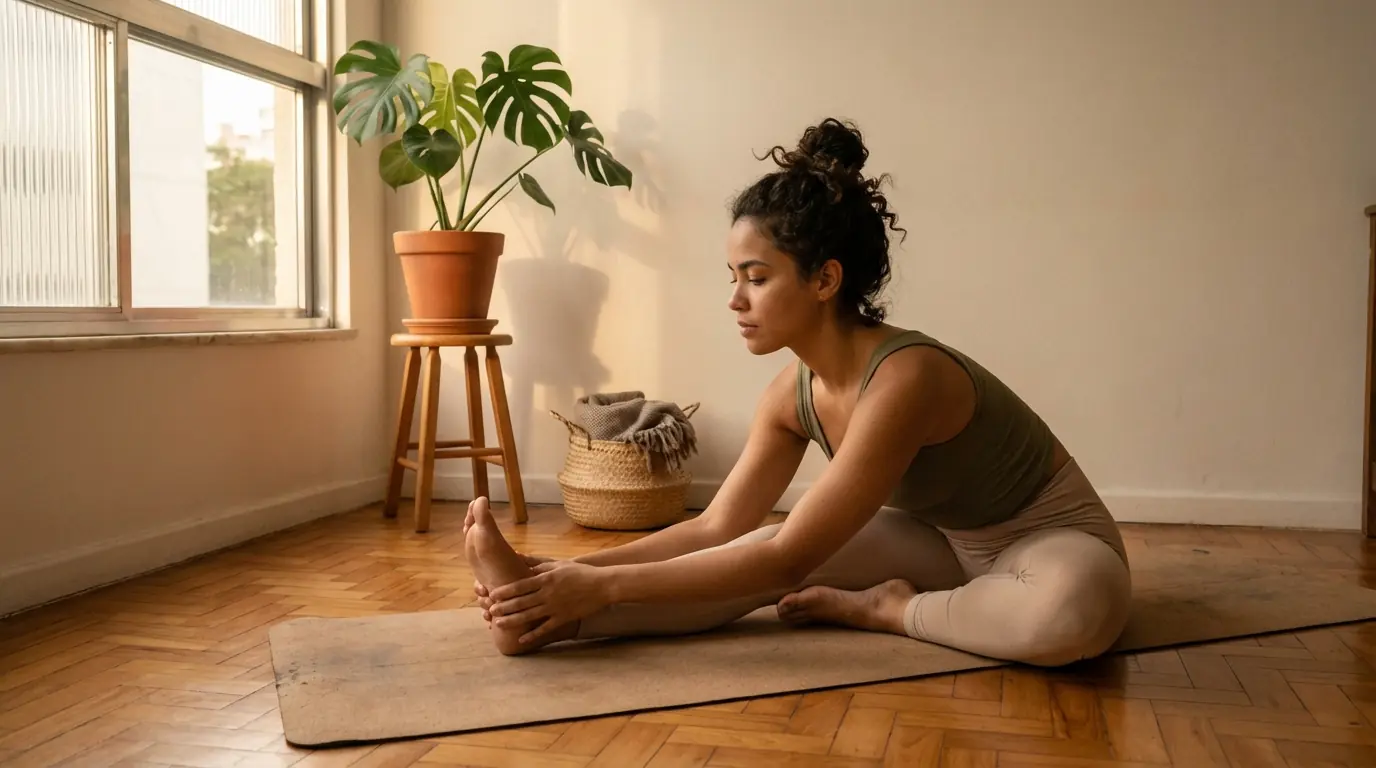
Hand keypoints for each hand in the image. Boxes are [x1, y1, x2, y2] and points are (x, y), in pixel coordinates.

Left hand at [486, 561, 610, 643]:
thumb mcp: (558, 564)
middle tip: (489, 611)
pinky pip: (545, 629)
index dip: (504, 591)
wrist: (603, 585)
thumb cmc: (580, 573)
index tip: (491, 594)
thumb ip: (537, 563)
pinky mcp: (563, 618)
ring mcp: (555, 607)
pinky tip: (521, 640)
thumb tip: (518, 556)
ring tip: (498, 624)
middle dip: (503, 607)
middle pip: (520, 602)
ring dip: (512, 621)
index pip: (520, 585)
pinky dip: (532, 635)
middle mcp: (548, 594)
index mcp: (545, 579)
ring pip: (529, 616)